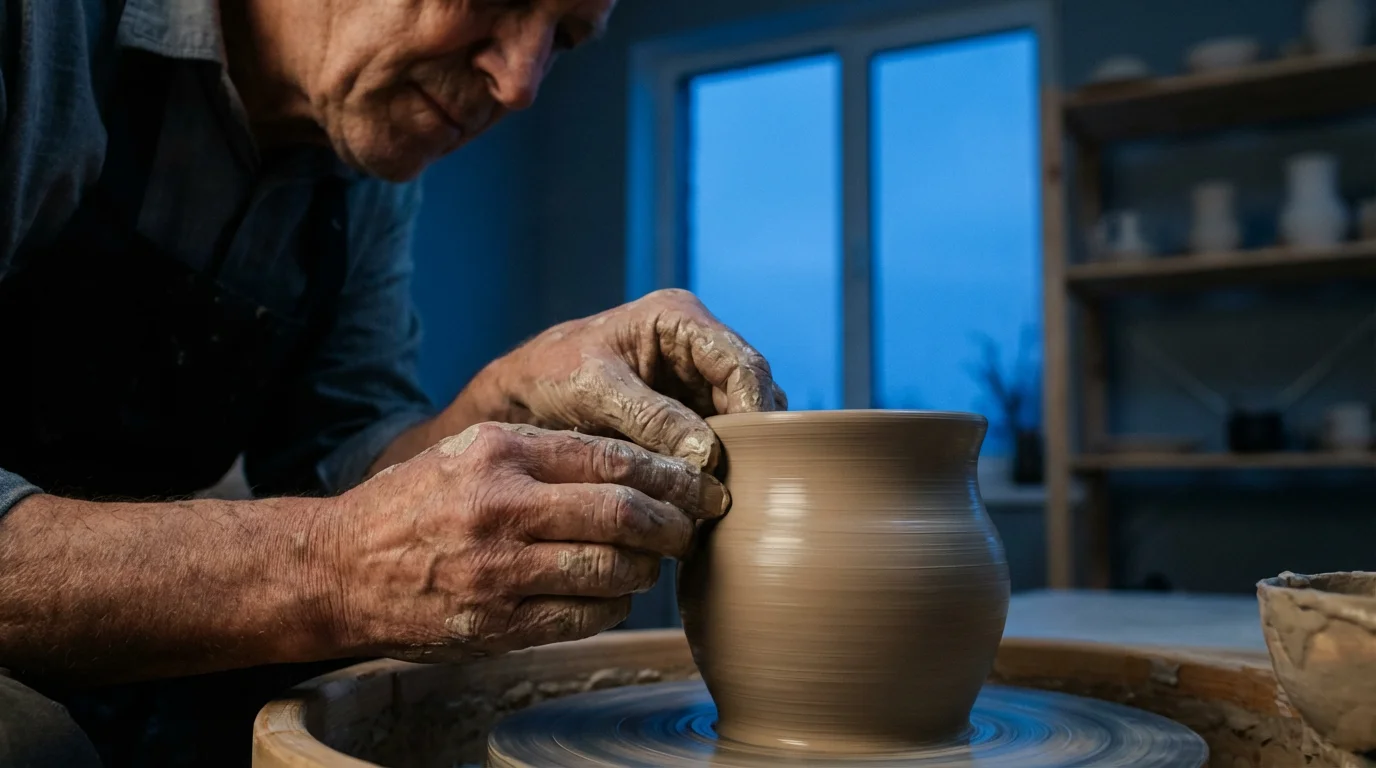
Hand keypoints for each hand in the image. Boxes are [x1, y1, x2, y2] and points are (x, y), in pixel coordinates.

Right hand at [329, 422, 727, 661]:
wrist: (337, 570)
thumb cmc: (413, 506)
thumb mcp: (469, 453)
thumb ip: (543, 454)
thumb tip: (633, 464)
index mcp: (500, 454)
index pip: (611, 457)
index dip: (669, 473)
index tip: (700, 482)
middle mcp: (502, 507)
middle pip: (623, 513)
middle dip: (676, 521)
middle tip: (696, 525)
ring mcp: (500, 571)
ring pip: (612, 568)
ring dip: (649, 566)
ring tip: (656, 559)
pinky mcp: (498, 624)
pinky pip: (585, 616)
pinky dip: (614, 604)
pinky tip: (616, 593)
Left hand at [446, 289, 787, 470]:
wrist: (521, 396)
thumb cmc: (551, 375)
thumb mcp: (595, 390)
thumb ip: (651, 417)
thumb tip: (706, 455)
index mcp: (679, 320)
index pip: (741, 364)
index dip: (755, 409)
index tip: (752, 455)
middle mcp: (697, 349)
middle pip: (751, 394)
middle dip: (750, 440)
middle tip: (741, 487)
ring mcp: (695, 384)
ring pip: (743, 423)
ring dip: (737, 459)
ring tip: (723, 498)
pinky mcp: (688, 418)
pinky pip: (720, 444)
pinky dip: (717, 471)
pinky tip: (707, 499)